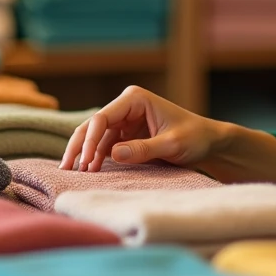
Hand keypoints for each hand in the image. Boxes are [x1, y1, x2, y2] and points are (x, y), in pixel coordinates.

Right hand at [60, 85, 218, 172]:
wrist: (208, 142)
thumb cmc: (195, 137)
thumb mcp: (172, 144)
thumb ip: (143, 149)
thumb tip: (113, 154)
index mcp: (135, 99)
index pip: (102, 118)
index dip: (90, 140)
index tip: (86, 163)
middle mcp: (126, 106)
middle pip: (92, 126)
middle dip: (79, 147)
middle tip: (66, 169)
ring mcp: (124, 121)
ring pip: (94, 137)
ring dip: (85, 155)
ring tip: (76, 175)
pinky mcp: (125, 136)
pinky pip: (104, 147)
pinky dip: (95, 159)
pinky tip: (89, 173)